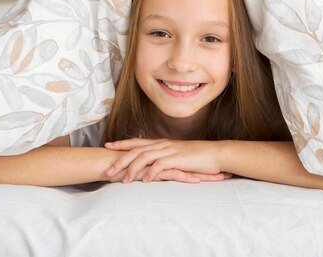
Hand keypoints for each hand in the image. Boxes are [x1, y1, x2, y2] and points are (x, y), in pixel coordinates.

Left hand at [103, 138, 230, 182]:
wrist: (215, 154)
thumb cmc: (197, 157)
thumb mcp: (177, 155)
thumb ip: (164, 158)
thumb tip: (153, 164)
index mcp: (161, 143)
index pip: (137, 141)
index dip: (122, 143)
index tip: (108, 146)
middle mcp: (163, 144)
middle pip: (136, 150)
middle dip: (120, 159)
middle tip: (108, 170)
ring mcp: (169, 150)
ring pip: (145, 157)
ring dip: (132, 169)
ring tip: (124, 181)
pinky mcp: (177, 158)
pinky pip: (160, 165)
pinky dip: (151, 172)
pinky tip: (145, 181)